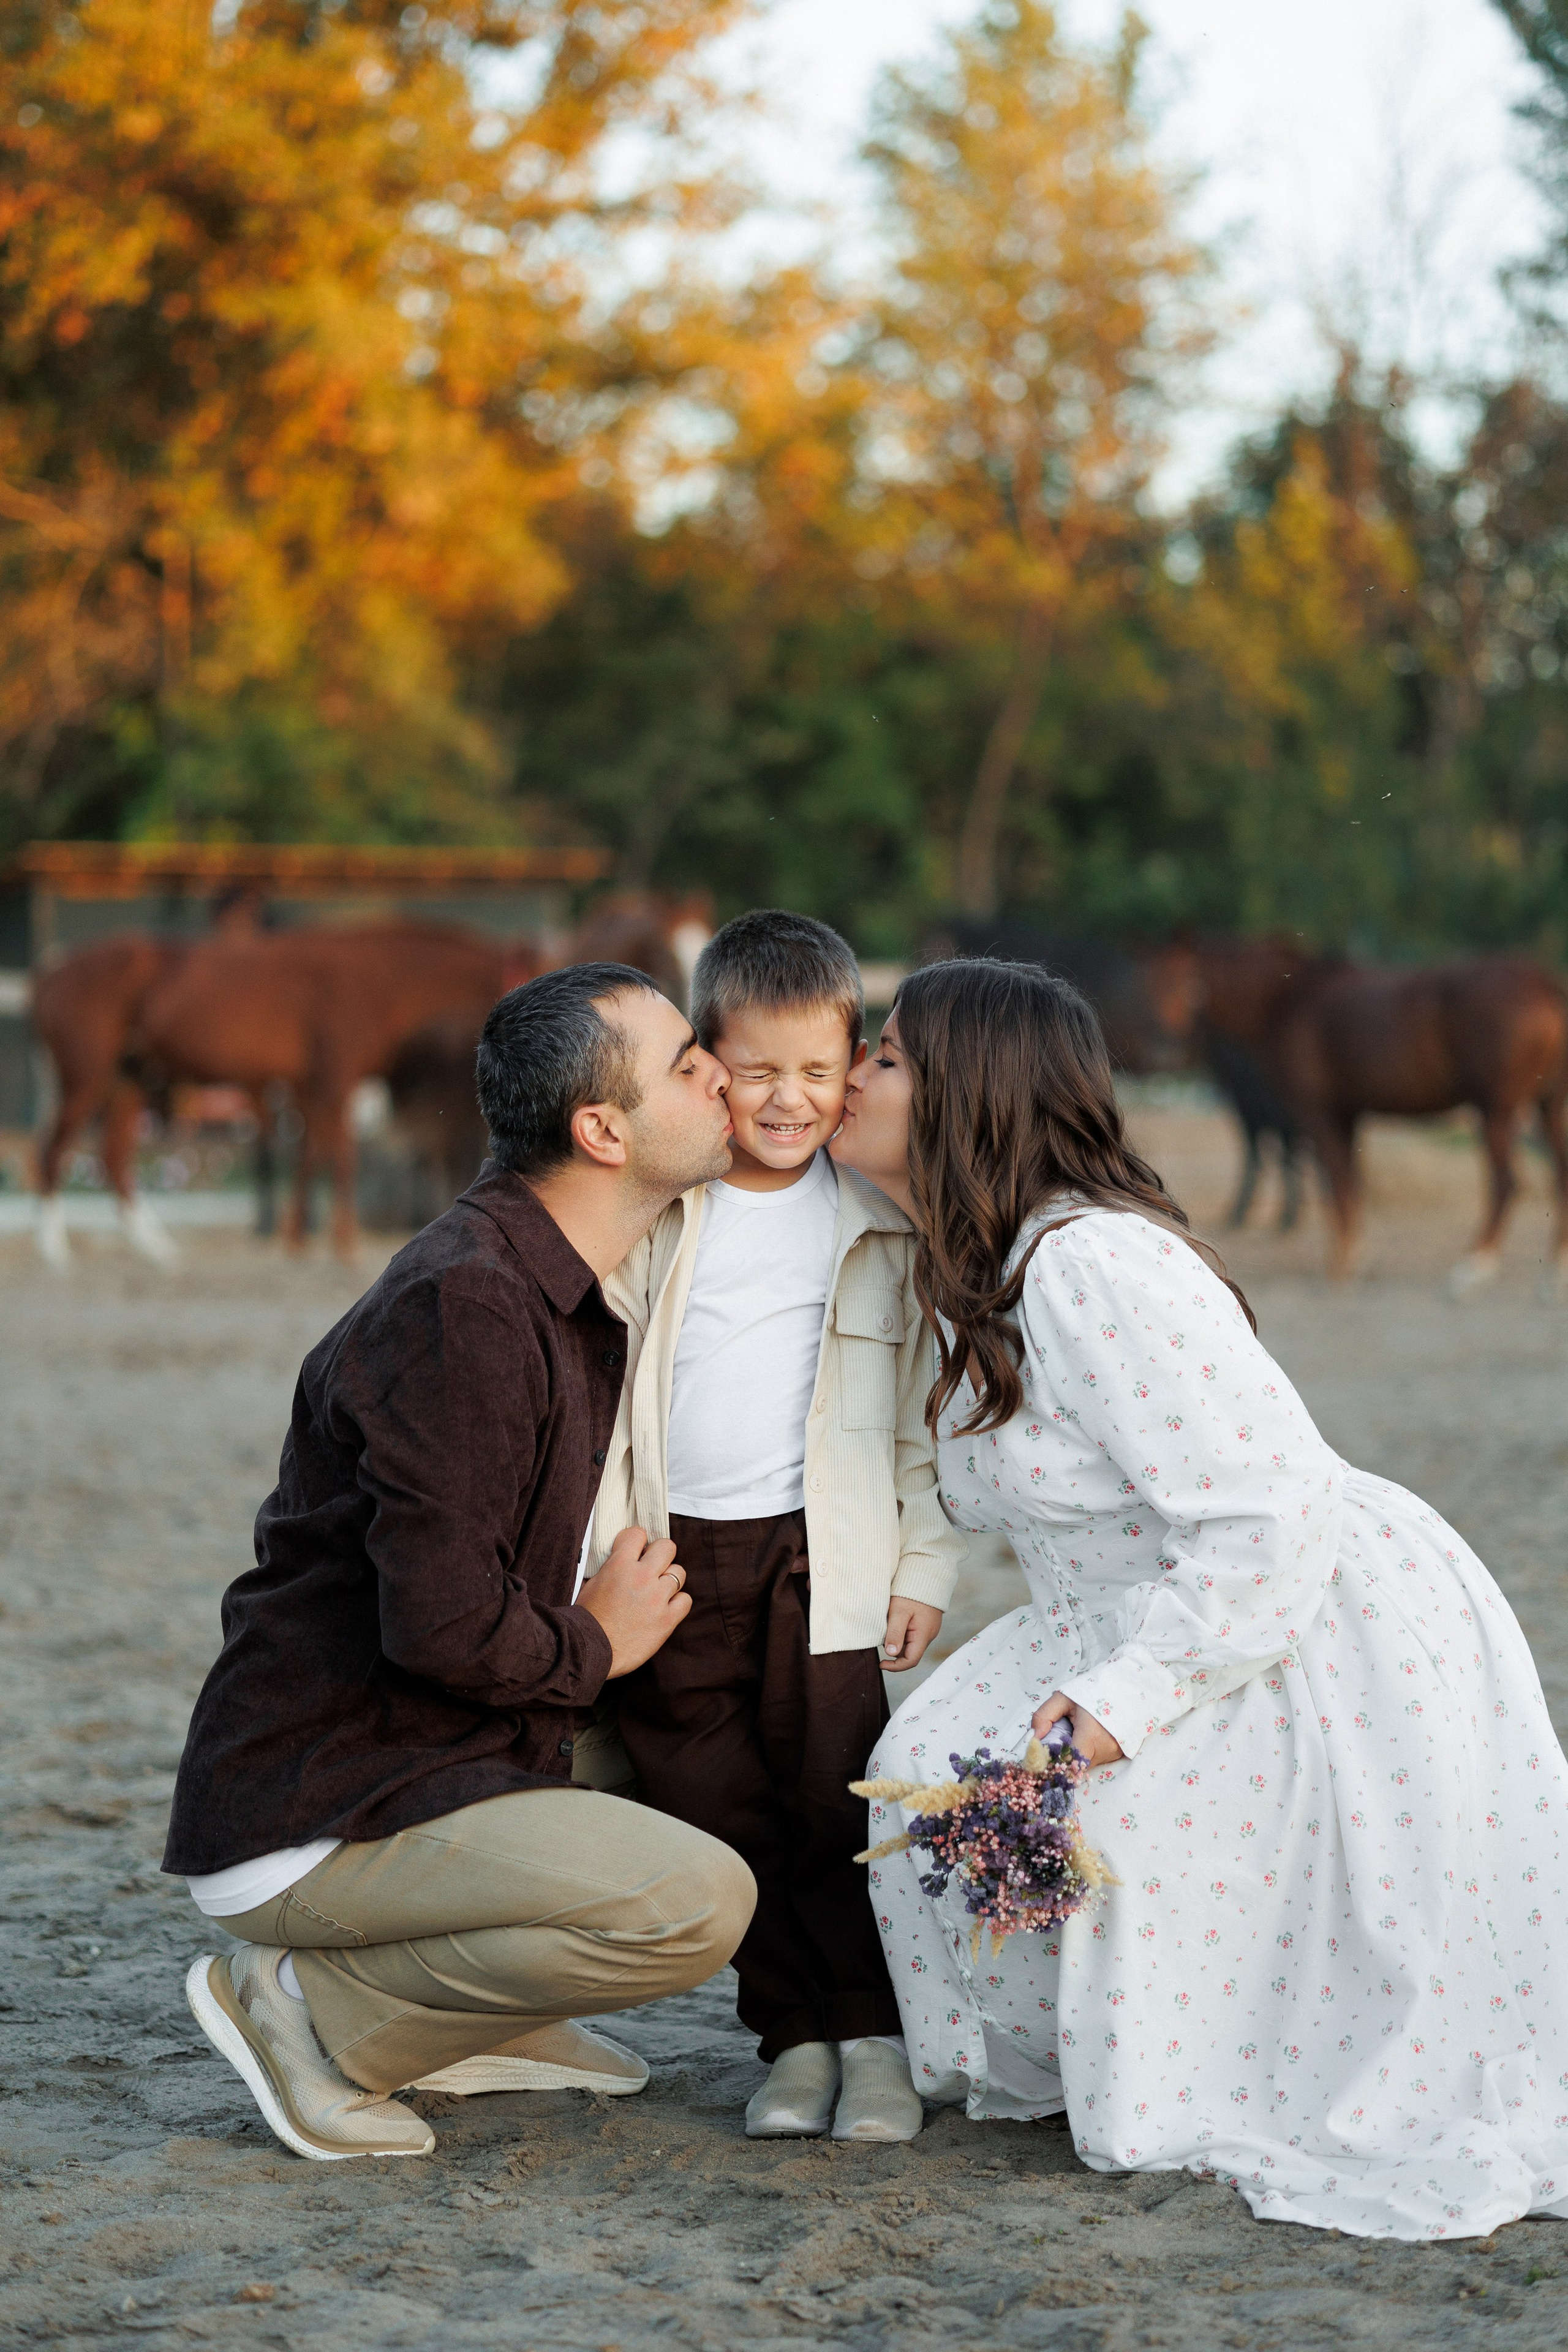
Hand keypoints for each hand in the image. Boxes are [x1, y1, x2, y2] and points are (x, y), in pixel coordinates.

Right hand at [577, 1525, 690, 1675]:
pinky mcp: (667, 1620)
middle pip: (667, 1547)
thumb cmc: (585, 1620)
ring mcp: (657, 1598)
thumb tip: (615, 1559)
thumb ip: (606, 1568)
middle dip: (659, 1554)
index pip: (637, 1534)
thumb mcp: (589, 1584)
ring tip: (657, 1590)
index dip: (636, 1541)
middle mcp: (641, 1577)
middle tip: (651, 1567)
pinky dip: (677, 1602)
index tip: (635, 1551)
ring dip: (669, 1579)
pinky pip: (685, 1600)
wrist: (587, 1651)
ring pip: (679, 1573)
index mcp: (619, 1565)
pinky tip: (665, 1608)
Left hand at [881, 1599, 943, 1670]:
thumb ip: (895, 1633)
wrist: (927, 1574)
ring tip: (888, 1623)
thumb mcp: (899, 1612)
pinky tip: (896, 1619)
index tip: (881, 1663)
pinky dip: (902, 1632)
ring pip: (910, 1644)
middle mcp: (929, 1635)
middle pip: (909, 1653)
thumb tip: (890, 1654)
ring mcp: (928, 1629)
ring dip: (898, 1639)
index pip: (911, 1661)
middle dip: (894, 1649)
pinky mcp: (926, 1623)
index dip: (895, 1666)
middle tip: (882, 1635)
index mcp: (924, 1635)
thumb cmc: (911, 1592)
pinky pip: (912, 1634)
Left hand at [1031, 1689, 1123, 1766]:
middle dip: (1062, 1756)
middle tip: (1058, 1739)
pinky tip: (1087, 1735)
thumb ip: (1044, 1716)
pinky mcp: (1119, 1754)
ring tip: (1076, 1732)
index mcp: (1091, 1735)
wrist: (1124, 1689)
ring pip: (1085, 1763)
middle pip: (1075, 1765)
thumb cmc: (1093, 1692)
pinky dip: (1087, 1751)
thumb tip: (1033, 1738)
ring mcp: (1114, 1753)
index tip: (1042, 1756)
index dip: (1053, 1762)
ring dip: (1075, 1754)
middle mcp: (1105, 1749)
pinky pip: (1096, 1759)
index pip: (1068, 1763)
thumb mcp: (1064, 1698)